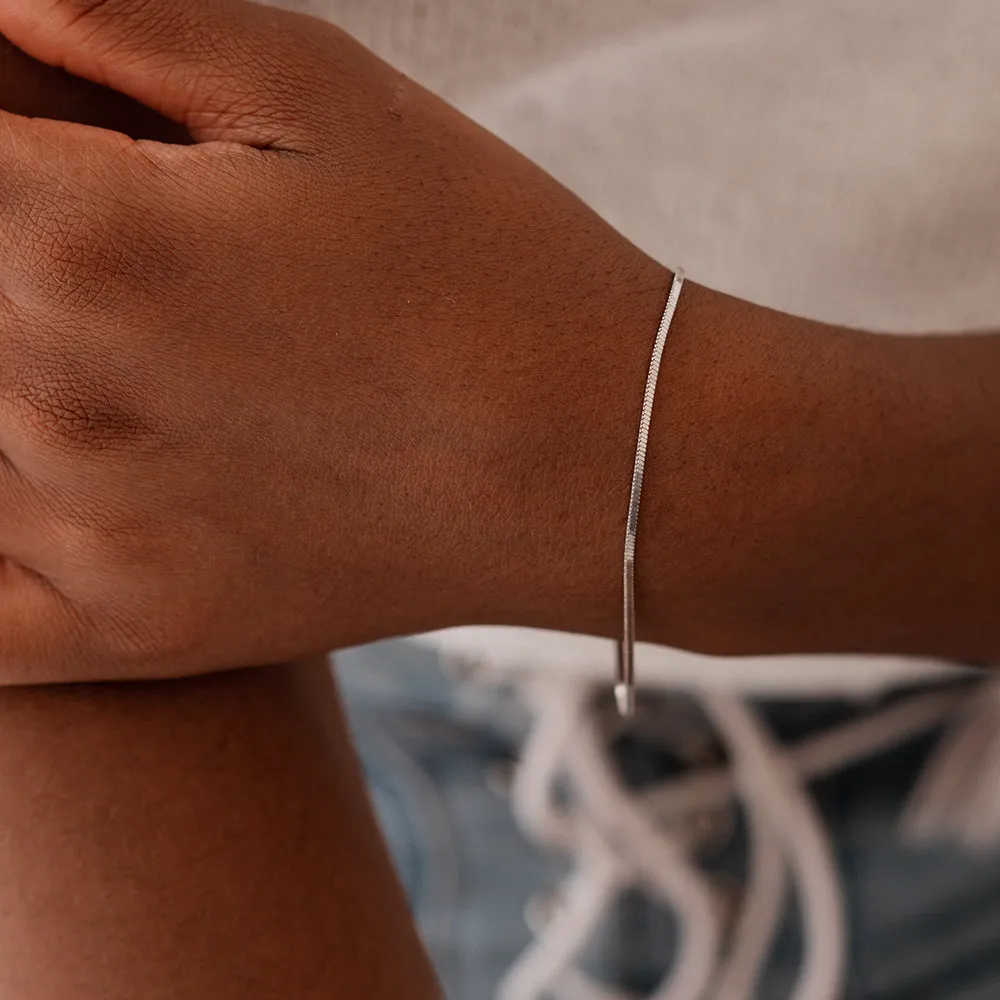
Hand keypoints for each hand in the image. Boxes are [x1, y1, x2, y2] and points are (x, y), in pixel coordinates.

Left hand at [0, 0, 669, 680]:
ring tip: (137, 345)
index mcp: (84, 243)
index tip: (44, 144)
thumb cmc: (486, 267)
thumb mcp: (321, 89)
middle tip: (135, 262)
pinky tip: (14, 492)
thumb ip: (116, 16)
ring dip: (3, 375)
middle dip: (11, 242)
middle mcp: (56, 402)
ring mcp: (88, 541)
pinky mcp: (133, 632)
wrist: (597, 462)